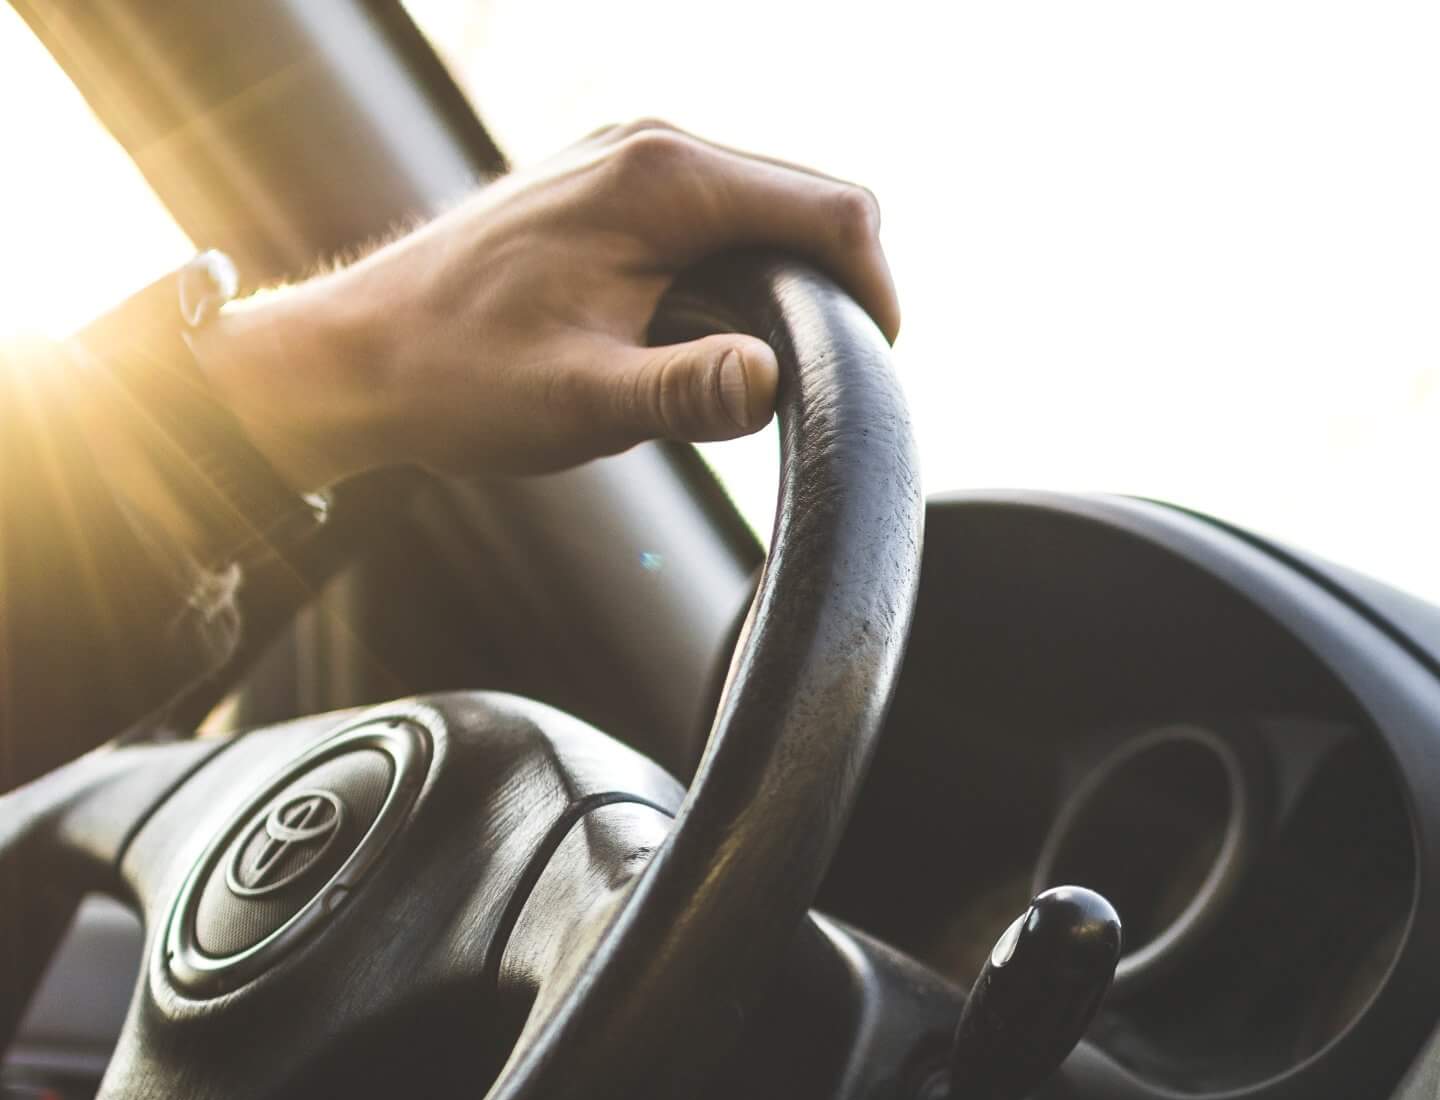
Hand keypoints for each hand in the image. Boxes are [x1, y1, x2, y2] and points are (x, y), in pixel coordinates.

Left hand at [187, 121, 897, 490]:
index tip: (871, 369)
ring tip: (769, 367)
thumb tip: (773, 382)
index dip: (876, 289)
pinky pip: (724, 217)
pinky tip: (717, 338)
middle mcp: (653, 147)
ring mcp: (631, 160)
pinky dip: (748, 273)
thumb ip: (687, 392)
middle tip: (828, 383)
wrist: (353, 358)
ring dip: (793, 283)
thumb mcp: (583, 402)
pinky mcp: (616, 188)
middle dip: (840, 286)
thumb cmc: (459, 378)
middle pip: (812, 200)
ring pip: (771, 208)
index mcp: (662, 180)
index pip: (833, 210)